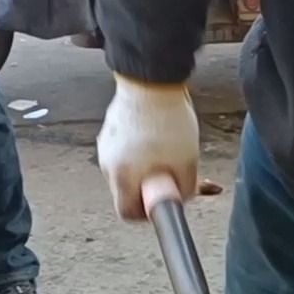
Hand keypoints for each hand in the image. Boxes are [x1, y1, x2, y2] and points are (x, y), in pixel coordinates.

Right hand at [96, 75, 198, 220]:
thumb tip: (179, 200)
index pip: (126, 212)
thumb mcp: (186, 164)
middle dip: (149, 187)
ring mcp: (106, 144)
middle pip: (127, 190)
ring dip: (146, 167)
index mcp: (121, 176)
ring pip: (128, 169)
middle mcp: (107, 163)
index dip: (146, 214)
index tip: (161, 203)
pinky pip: (126, 150)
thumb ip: (182, 191)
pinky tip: (159, 135)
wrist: (151, 80)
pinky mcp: (111, 128)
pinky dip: (142, 150)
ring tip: (168, 149)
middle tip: (171, 173)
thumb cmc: (168, 122)